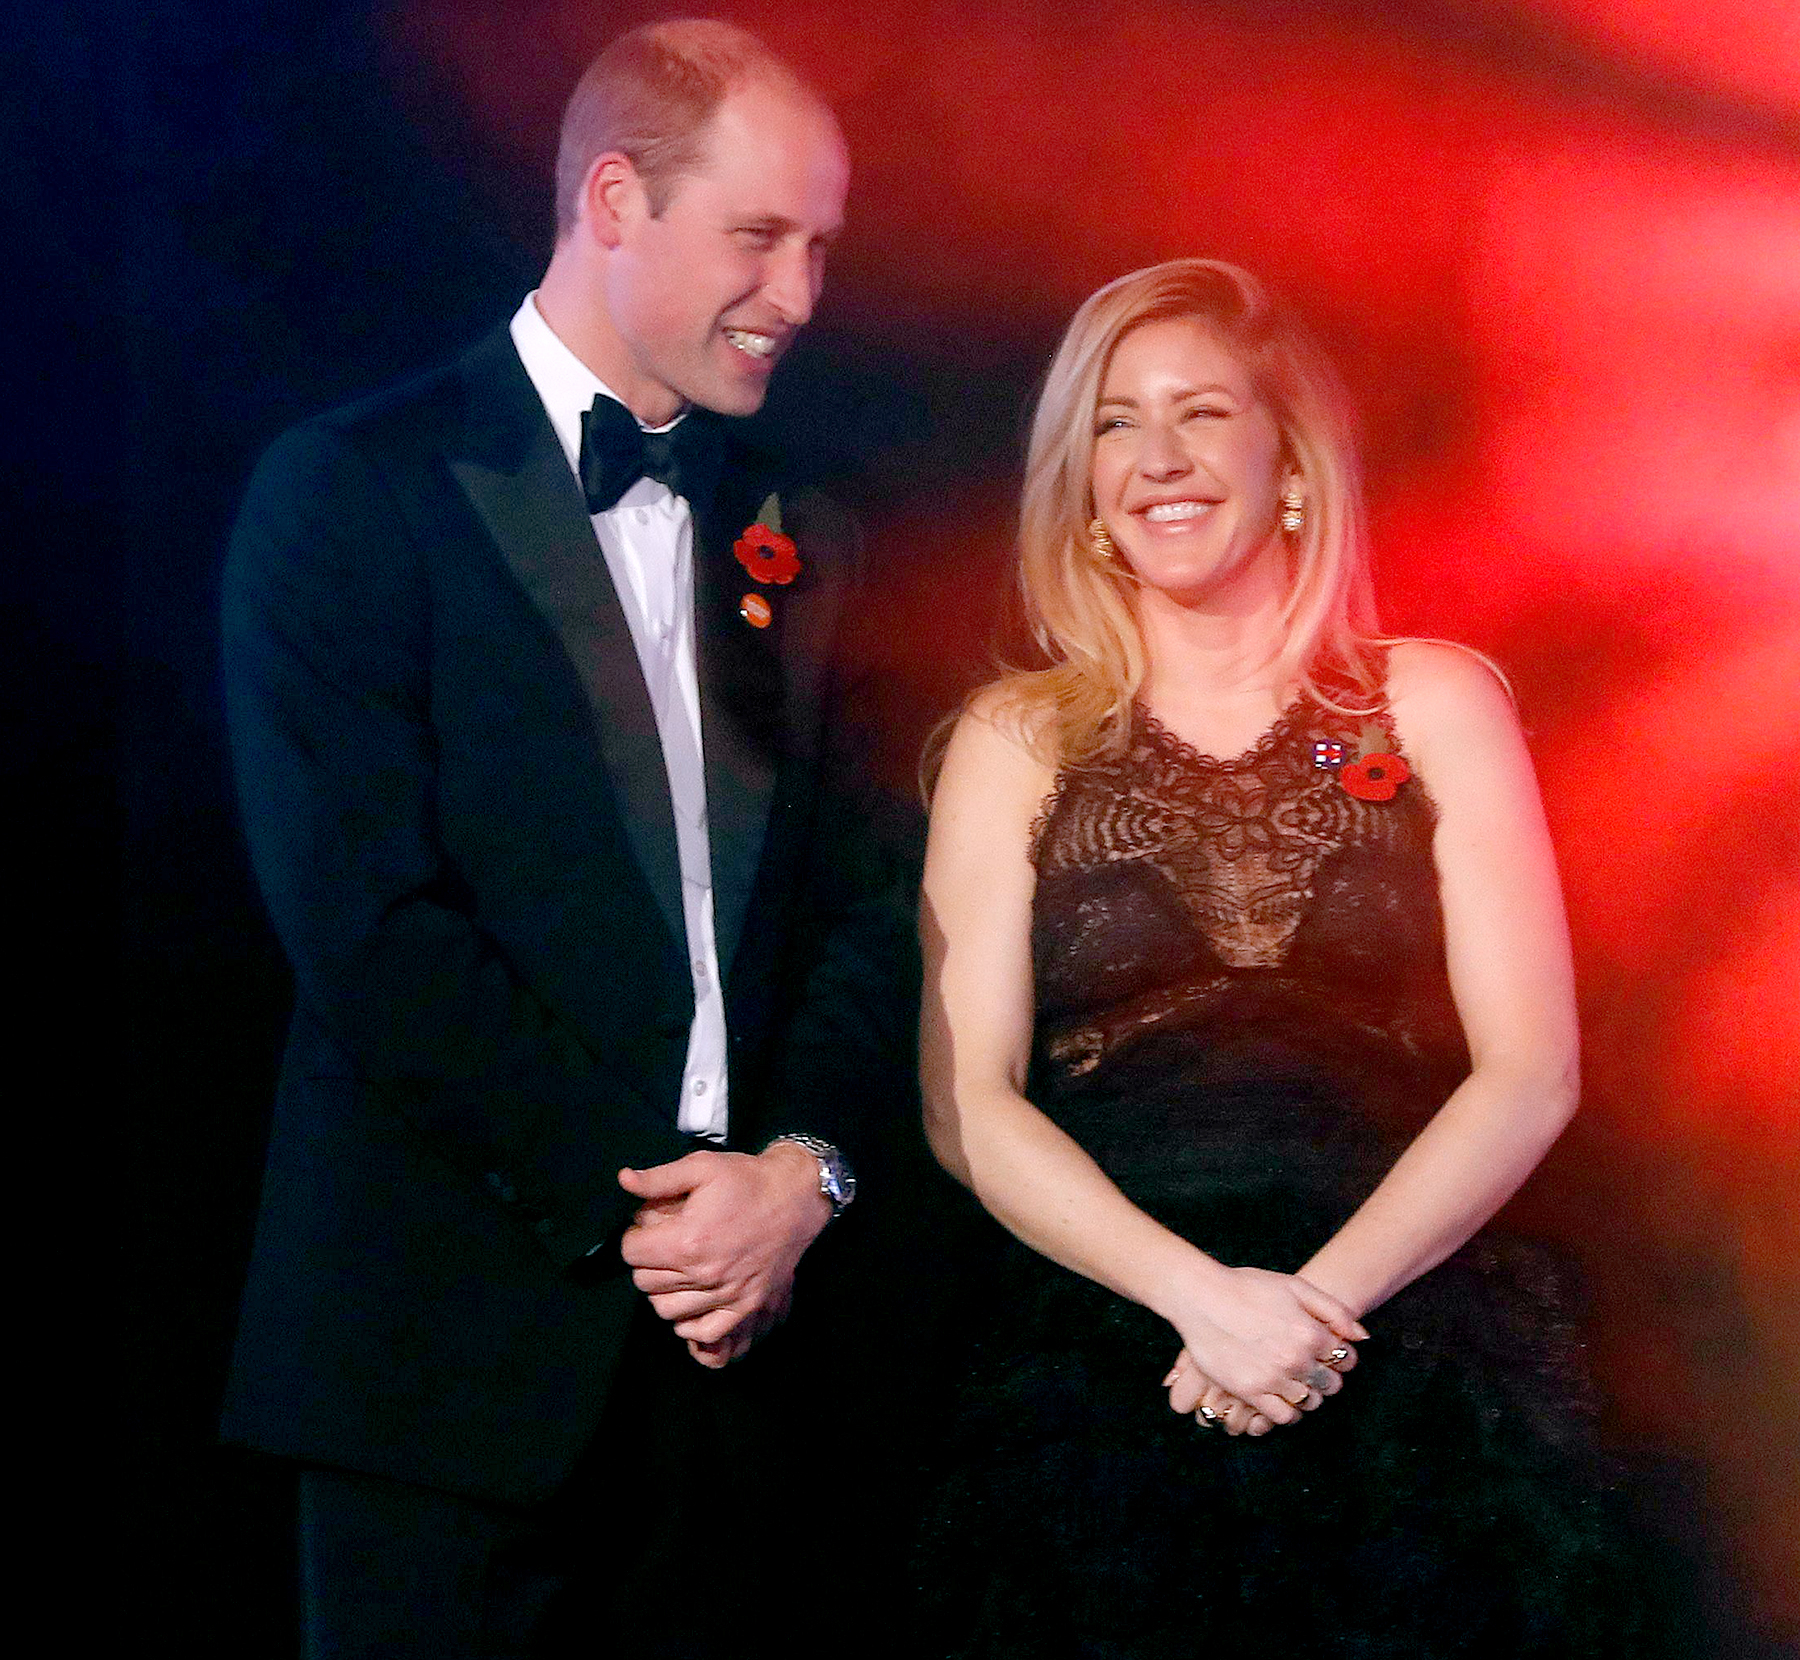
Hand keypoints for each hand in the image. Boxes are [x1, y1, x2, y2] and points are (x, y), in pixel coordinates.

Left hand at [618, 1145, 831, 1367]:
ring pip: (666, 1310)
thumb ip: (658, 1178)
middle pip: (644, 1282)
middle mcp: (703, 1274)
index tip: (645, 1228)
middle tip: (661, 1246)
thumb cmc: (746, 1180)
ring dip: (662, 1291)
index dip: (633, 1236)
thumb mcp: (701, 1166)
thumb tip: (623, 1180)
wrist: (795, 1196)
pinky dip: (689, 1323)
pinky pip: (703, 1332)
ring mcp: (725, 1294)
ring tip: (674, 1271)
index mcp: (687, 1240)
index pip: (631, 1252)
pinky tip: (690, 1302)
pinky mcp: (745, 1306)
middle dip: (646, 1262)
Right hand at [1163, 1266, 1363, 1425]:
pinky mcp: (1251, 1392)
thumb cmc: (1247, 1287)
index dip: (1341, 1357)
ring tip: (1295, 1381)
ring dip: (1309, 1394)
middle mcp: (1296, 1359)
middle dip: (1327, 1376)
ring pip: (1310, 1402)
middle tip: (1311, 1367)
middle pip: (1331, 1384)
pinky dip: (1289, 1412)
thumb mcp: (1295, 1286)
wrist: (1201, 1297)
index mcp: (1310, 1332)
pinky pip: (1284, 1417)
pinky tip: (1282, 1398)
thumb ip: (1334, 1310)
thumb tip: (1363, 1337)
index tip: (1329, 1354)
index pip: (1346, 1359)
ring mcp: (1273, 1378)